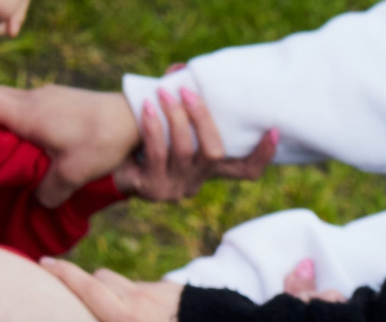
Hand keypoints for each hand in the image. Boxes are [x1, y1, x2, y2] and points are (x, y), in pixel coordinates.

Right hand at [0, 81, 138, 206]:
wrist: (136, 117)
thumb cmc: (104, 142)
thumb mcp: (75, 173)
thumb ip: (51, 189)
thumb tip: (39, 202)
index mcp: (27, 114)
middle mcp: (31, 100)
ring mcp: (46, 97)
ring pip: (7, 97)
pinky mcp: (59, 100)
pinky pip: (24, 103)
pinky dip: (10, 110)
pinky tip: (14, 127)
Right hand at [40, 258, 182, 321]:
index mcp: (125, 318)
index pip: (86, 287)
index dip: (62, 275)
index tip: (44, 263)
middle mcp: (138, 297)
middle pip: (103, 277)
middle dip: (89, 284)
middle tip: (82, 300)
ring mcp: (158, 289)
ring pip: (126, 283)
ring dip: (118, 295)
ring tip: (122, 319)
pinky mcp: (175, 290)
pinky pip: (149, 290)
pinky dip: (141, 300)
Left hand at [115, 84, 279, 203]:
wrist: (111, 168)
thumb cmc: (146, 142)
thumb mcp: (168, 125)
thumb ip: (179, 102)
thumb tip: (181, 69)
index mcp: (208, 170)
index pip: (245, 170)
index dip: (262, 154)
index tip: (273, 129)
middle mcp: (197, 182)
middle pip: (214, 153)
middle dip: (202, 119)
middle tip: (188, 92)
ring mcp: (175, 188)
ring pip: (184, 151)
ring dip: (175, 118)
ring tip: (163, 93)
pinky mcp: (152, 189)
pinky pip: (156, 154)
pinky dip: (153, 127)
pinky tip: (146, 107)